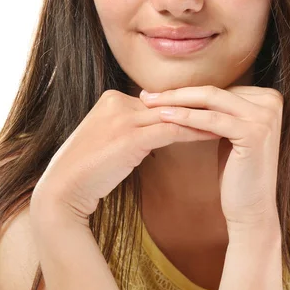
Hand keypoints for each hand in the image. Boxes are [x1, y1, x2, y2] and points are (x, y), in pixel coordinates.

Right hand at [30, 89, 220, 224]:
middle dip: (197, 107)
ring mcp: (123, 117)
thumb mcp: (109, 139)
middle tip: (225, 109)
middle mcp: (116, 102)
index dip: (183, 106)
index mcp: (110, 99)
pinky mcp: (130, 136)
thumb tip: (158, 127)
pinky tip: (213, 134)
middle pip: (167, 103)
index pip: (157, 101)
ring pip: (173, 113)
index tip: (207, 108)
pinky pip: (171, 130)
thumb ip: (130, 127)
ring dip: (202, 117)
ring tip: (226, 120)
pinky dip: (194, 132)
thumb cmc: (87, 171)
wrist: (63, 190)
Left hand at [139, 85, 282, 230]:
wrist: (252, 209)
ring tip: (149, 104)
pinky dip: (185, 117)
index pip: (219, 88)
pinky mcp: (255, 132)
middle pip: (214, 92)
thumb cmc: (236, 171)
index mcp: (269, 97)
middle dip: (177, 93)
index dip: (186, 91)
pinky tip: (164, 117)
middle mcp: (272, 101)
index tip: (157, 93)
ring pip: (210, 101)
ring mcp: (266, 116)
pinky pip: (212, 120)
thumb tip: (188, 87)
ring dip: (176, 101)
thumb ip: (220, 108)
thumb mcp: (229, 131)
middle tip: (146, 95)